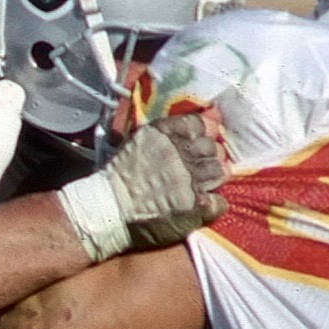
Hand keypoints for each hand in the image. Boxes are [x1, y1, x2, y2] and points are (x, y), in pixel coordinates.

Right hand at [106, 113, 227, 248]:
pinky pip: (220, 202)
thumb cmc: (120, 176)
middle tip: (194, 171)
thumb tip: (207, 117)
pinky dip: (211, 205)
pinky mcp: (195, 204)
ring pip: (220, 172)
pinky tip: (197, 208)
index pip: (200, 124)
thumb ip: (168, 131)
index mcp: (165, 133)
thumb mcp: (139, 141)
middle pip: (213, 149)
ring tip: (195, 189)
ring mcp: (190, 179)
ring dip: (211, 181)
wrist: (108, 211)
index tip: (198, 145)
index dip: (204, 134)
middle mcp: (180, 152)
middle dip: (208, 159)